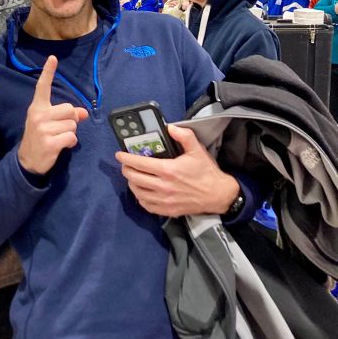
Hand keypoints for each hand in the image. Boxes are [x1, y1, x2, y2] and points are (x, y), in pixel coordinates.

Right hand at [18, 55, 87, 174]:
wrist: (28, 160)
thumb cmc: (40, 138)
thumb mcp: (49, 124)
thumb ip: (65, 115)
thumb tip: (84, 113)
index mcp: (37, 108)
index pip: (43, 87)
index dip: (48, 72)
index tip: (53, 58)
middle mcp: (38, 115)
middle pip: (70, 109)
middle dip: (71, 120)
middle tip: (60, 129)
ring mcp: (43, 129)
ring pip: (73, 124)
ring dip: (71, 133)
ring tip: (58, 139)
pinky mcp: (49, 142)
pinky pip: (71, 137)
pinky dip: (71, 143)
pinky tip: (61, 146)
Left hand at [115, 125, 239, 217]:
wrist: (218, 195)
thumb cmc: (206, 173)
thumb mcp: (197, 150)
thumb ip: (184, 136)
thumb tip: (170, 128)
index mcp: (168, 170)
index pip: (139, 163)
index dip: (126, 158)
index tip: (119, 155)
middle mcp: (163, 186)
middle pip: (134, 178)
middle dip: (126, 170)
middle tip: (126, 165)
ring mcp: (164, 200)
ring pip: (137, 192)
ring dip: (132, 183)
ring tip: (133, 176)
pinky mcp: (167, 210)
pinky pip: (146, 205)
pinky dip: (140, 197)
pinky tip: (142, 191)